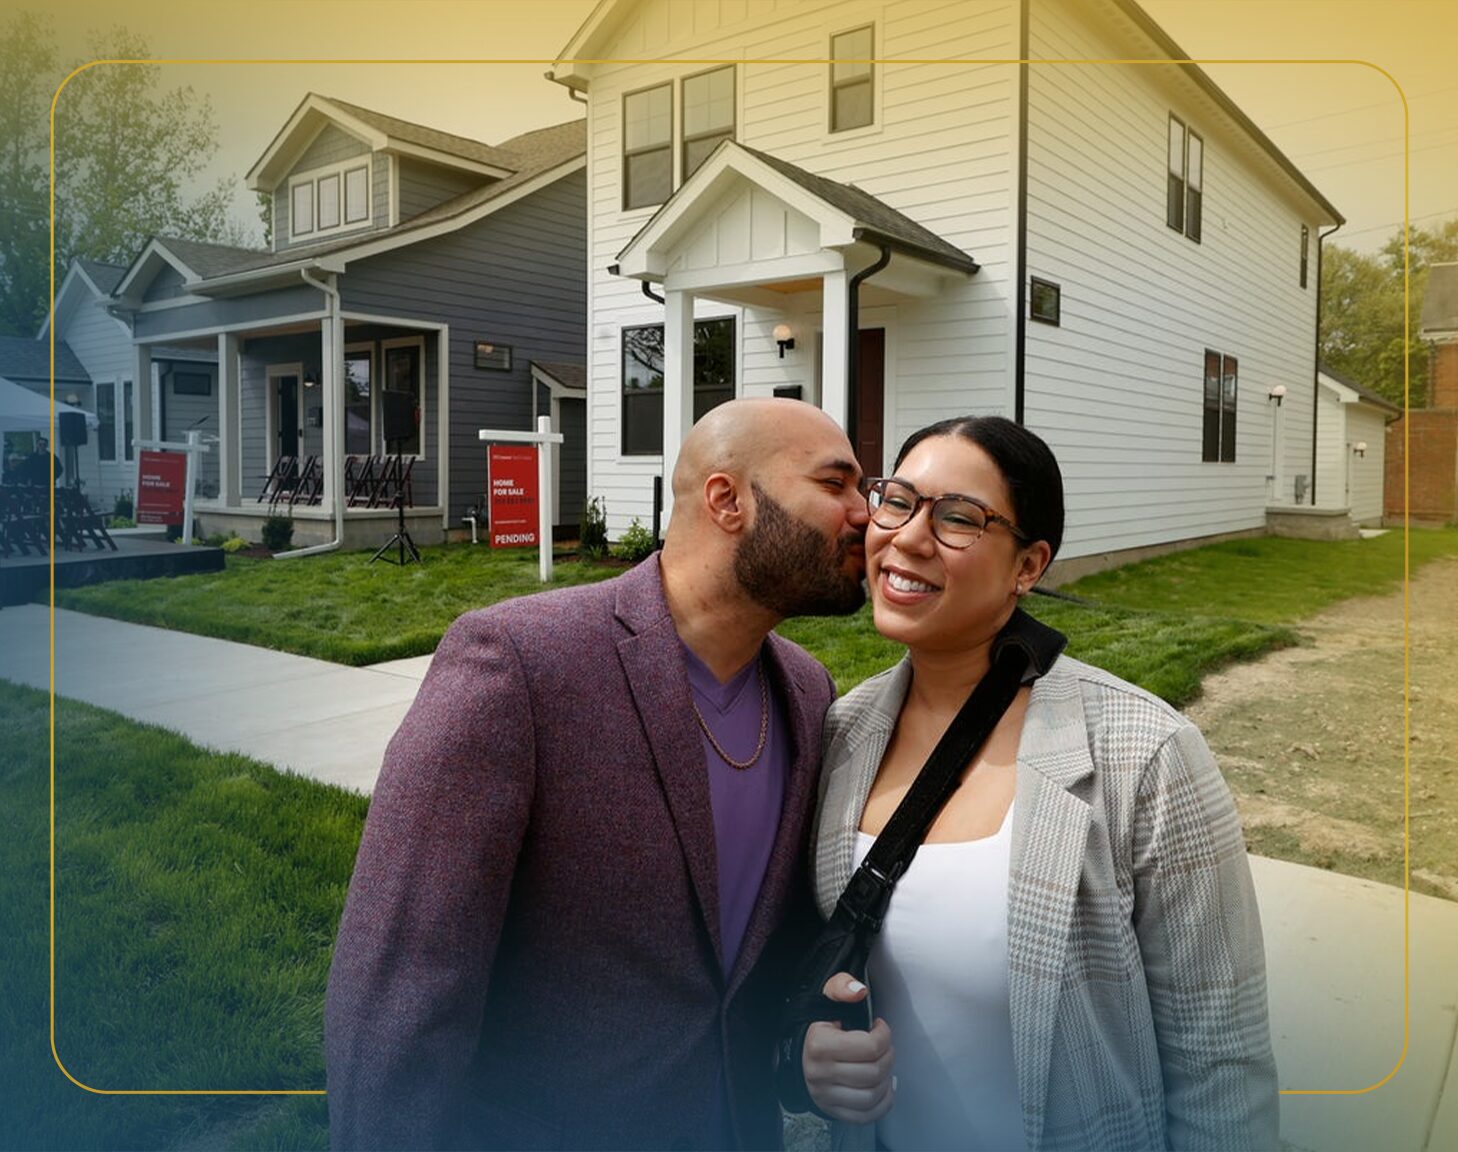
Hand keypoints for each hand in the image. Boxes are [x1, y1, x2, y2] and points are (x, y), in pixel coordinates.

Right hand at [802, 972, 894, 1122]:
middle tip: (883, 1046)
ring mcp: (826, 1096)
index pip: (870, 1046)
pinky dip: (882, 1104)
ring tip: (882, 1064)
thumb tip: (859, 991)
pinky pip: (866, 1116)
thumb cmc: (821, 1028)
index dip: (884, 1034)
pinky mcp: (833, 1111)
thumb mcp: (827, 999)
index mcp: (820, 1045)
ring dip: (886, 1079)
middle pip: (874, 1072)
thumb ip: (842, 987)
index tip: (879, 1026)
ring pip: (872, 1095)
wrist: (801, 1054)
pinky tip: (883, 1087)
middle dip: (888, 1056)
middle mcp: (820, 1074)